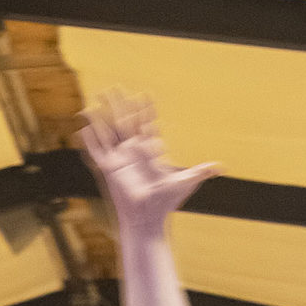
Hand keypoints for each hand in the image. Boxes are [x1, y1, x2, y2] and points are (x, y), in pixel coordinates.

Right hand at [78, 94, 217, 231]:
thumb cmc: (165, 202)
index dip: (146, 109)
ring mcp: (119, 160)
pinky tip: (83, 127)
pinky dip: (90, 140)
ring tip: (92, 103)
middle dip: (119, 104)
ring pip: (107, 132)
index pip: (146, 124)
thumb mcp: (185, 182)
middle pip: (123, 122)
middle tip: (114, 87)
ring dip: (100, 117)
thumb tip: (222, 167)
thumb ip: (201, 172)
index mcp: (148, 150)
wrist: (148, 217)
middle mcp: (132, 152)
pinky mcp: (109, 170)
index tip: (145, 93)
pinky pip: (97, 151)